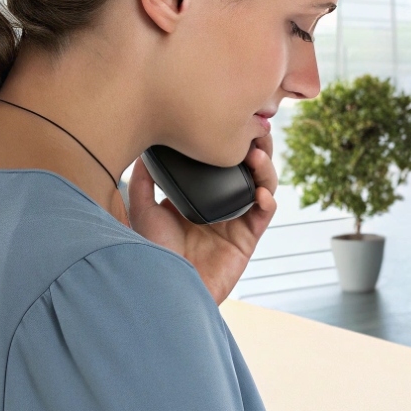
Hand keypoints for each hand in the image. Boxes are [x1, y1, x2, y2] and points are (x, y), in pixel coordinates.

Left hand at [128, 134, 278, 303]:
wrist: (164, 287)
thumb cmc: (151, 253)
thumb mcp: (142, 210)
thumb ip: (143, 182)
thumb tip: (144, 150)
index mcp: (200, 196)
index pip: (223, 164)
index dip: (233, 144)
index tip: (232, 123)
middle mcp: (222, 205)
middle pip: (248, 170)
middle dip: (257, 149)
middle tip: (257, 131)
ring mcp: (237, 221)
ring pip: (263, 187)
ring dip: (266, 170)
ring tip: (259, 155)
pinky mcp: (247, 240)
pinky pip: (264, 215)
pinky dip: (268, 201)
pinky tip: (262, 191)